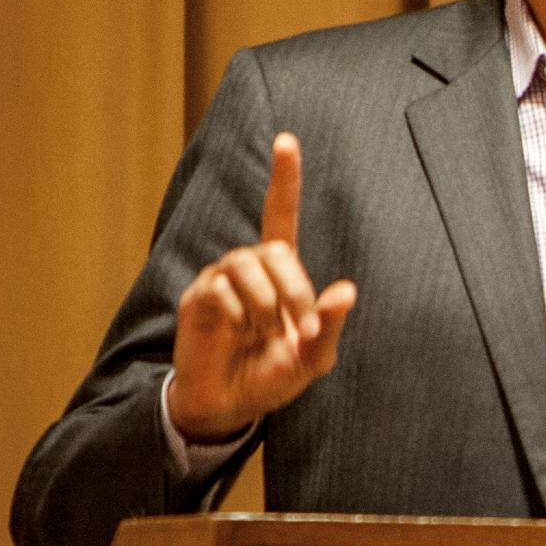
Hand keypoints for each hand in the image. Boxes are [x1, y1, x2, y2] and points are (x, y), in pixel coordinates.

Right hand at [168, 133, 356, 440]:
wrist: (229, 405)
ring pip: (247, 265)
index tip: (286, 140)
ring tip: (264, 334)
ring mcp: (220, 280)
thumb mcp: (312, 358)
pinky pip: (221, 290)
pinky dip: (240, 315)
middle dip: (295, 289)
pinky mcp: (197, 298)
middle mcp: (248, 267)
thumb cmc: (272, 376)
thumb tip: (347, 290)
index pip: (280, 215)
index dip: (284, 179)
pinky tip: (238, 335)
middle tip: (300, 328)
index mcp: (280, 274)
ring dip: (267, 304)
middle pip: (274, 248)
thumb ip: (328, 326)